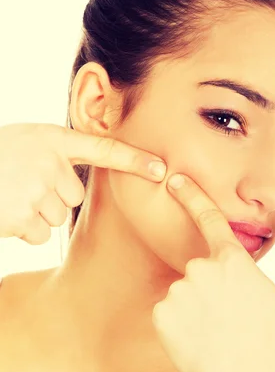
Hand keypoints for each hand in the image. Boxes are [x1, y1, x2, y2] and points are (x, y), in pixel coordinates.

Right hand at [0, 123, 166, 243]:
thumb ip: (54, 153)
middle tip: (19, 185)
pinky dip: (22, 229)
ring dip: (34, 214)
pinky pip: (39, 233)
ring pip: (57, 216)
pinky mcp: (22, 214)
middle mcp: (48, 160)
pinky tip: (4, 212)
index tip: (161, 168)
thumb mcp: (23, 143)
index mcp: (50, 138)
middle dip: (50, 196)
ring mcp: (35, 187)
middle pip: (74, 195)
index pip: (102, 148)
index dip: (134, 159)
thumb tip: (78, 184)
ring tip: (8, 195)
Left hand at [152, 172, 274, 371]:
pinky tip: (197, 340)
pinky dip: (179, 323)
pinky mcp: (161, 313)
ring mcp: (178, 291)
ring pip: (184, 291)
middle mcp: (201, 269)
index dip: (190, 195)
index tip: (175, 179)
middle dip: (211, 286)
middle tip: (229, 316)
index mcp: (232, 260)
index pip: (208, 217)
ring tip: (215, 331)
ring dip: (195, 305)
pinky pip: (168, 311)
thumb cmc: (272, 343)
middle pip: (200, 268)